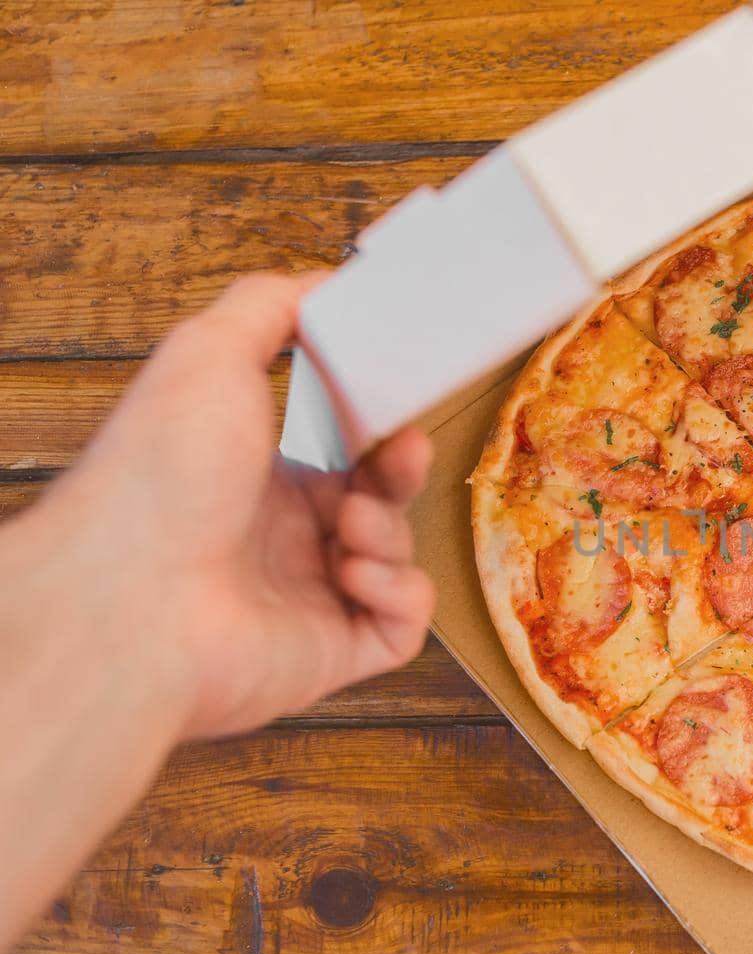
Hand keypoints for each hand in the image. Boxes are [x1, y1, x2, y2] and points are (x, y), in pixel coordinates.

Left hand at [40, 272, 435, 738]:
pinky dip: (398, 591)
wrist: (130, 596)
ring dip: (388, 529)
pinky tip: (354, 574)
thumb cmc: (156, 479)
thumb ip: (271, 305)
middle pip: (380, 502)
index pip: (340, 456)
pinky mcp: (333, 653)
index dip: (377, 431)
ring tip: (347, 527)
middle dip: (401, 472)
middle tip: (402, 452)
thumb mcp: (208, 353)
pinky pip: (402, 625)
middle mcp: (279, 544)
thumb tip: (328, 281)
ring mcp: (308, 601)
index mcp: (252, 482)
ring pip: (396, 557)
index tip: (397, 408)